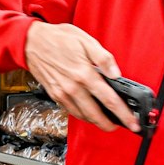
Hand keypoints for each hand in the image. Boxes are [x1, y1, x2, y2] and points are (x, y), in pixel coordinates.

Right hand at [24, 23, 140, 131]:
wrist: (31, 42)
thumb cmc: (58, 38)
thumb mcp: (85, 40)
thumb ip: (104, 58)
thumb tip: (116, 73)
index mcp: (84, 74)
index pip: (109, 100)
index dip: (123, 114)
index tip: (132, 123)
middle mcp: (73, 87)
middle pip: (96, 115)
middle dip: (110, 125)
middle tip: (121, 126)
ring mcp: (62, 93)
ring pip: (83, 116)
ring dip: (96, 122)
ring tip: (106, 121)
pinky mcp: (55, 95)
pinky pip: (71, 111)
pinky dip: (82, 115)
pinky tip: (88, 112)